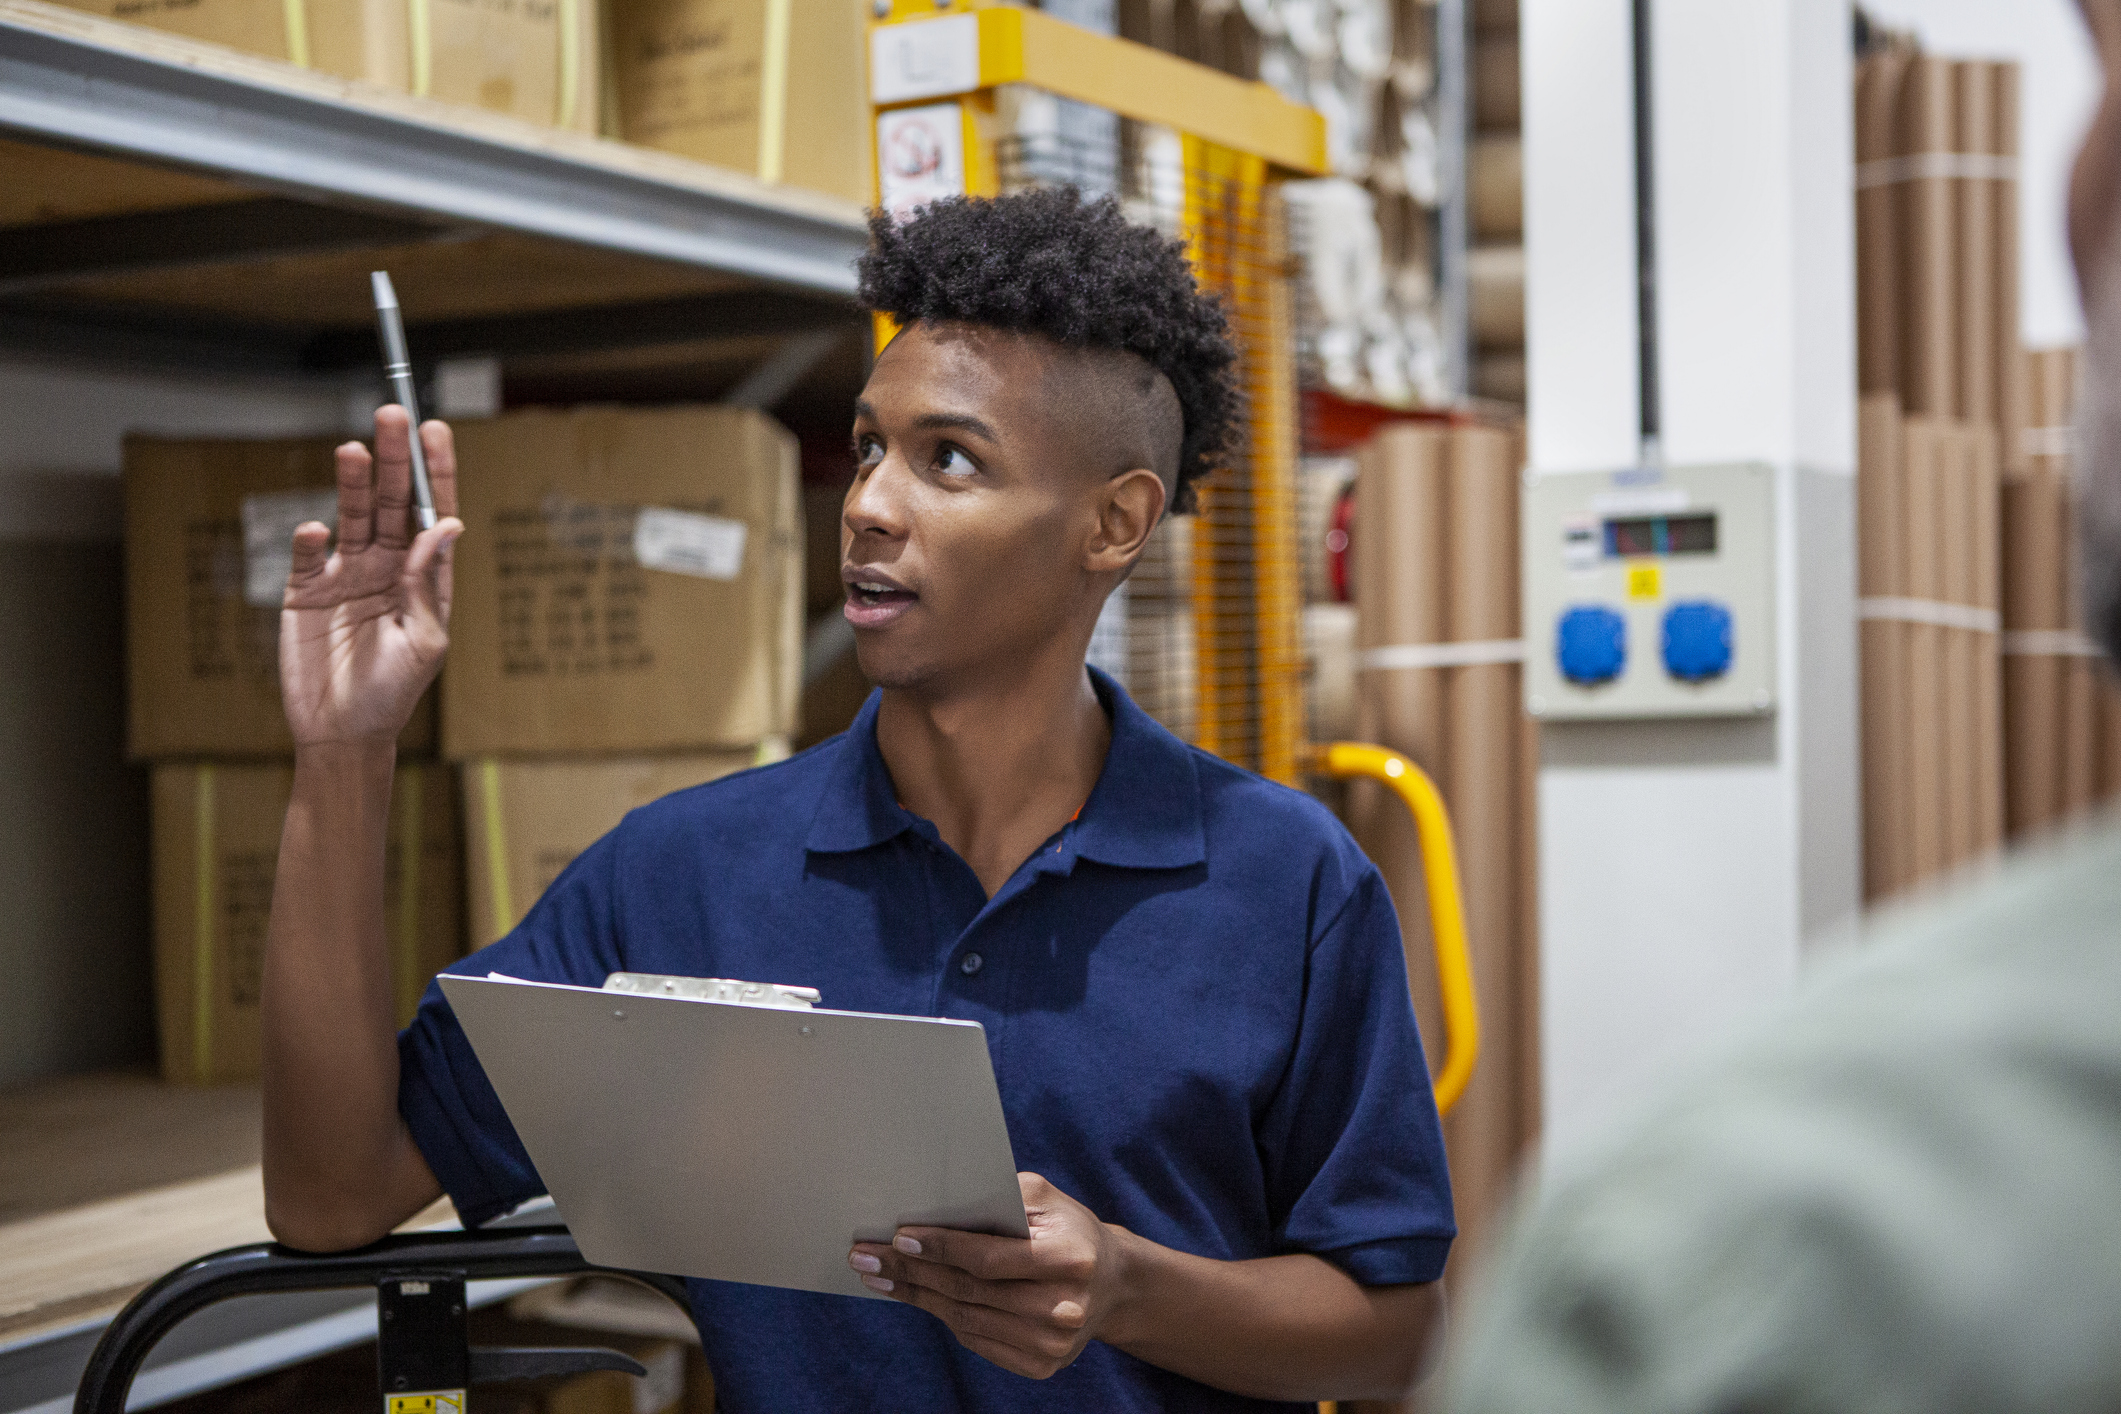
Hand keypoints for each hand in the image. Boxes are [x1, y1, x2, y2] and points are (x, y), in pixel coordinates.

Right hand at [279, 407, 461, 747]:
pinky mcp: (306, 590)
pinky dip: (311, 541)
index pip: (432, 512)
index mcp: (423, 575)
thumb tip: (445, 528)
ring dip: (354, 483)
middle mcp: (387, 566)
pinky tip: (318, 529)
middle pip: (391, 502)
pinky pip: (308, 556)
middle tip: (392, 416)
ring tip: (355, 449)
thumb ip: (428, 584)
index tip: (435, 430)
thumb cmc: (393, 692)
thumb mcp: (424, 641)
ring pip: (352, 516)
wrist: (342, 730)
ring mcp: (346, 574)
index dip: (434, 471)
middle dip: (393, 459)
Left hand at [848, 1172, 1131, 1379]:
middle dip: (911, 1270)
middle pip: (969, 1291)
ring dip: (915, 1295)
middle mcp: (1064, 1307)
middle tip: (865, 1255)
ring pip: (965, 1318)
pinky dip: (941, 1314)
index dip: (942, 1247)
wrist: (1111, 1284)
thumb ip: (999, 1196)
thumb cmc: (1068, 1229)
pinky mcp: (1041, 1366)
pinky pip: (975, 1340)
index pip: (990, 1258)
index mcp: (1071, 1258)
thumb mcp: (1045, 1198)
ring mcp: (1053, 1344)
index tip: (899, 1235)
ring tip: (878, 1274)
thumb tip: (937, 1203)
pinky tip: (914, 1295)